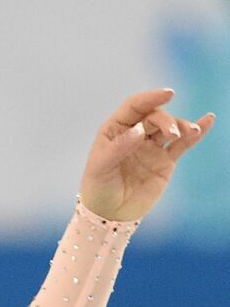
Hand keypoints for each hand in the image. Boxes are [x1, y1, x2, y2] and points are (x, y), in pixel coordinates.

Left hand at [80, 89, 214, 221]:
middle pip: (155, 116)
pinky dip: (195, 132)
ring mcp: (151, 146)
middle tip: (170, 133)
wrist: (110, 213)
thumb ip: (119, 147)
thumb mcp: (101, 166)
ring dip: (181, 126)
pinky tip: (207, 121)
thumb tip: (139, 130)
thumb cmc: (98, 187)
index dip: (150, 98)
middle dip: (165, 120)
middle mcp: (134, 134)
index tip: (168, 94)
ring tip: (187, 132)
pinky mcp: (166, 161)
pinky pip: (183, 144)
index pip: (134, 107)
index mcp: (115, 129)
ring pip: (170, 128)